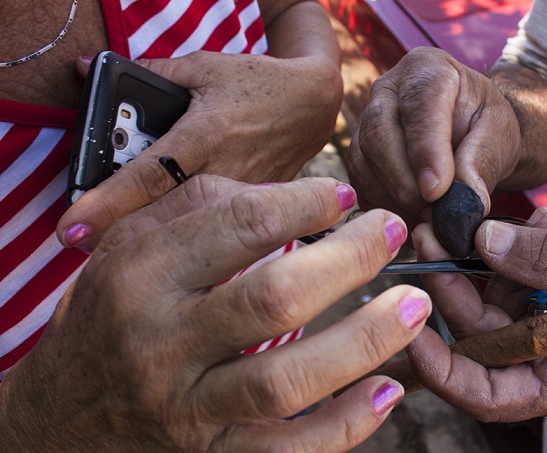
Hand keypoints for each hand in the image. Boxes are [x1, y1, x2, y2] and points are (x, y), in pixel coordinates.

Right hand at [2, 176, 430, 451]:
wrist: (54, 422)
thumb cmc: (105, 319)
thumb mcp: (127, 249)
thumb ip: (197, 210)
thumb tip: (290, 195)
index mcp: (141, 274)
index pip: (238, 225)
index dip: (305, 204)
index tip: (344, 196)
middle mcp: (161, 342)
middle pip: (274, 298)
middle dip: (350, 262)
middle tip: (393, 234)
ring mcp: (186, 410)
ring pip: (287, 380)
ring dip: (364, 341)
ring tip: (415, 307)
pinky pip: (286, 452)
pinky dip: (345, 426)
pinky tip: (387, 391)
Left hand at [57, 50, 341, 248]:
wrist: (311, 106)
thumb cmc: (257, 83)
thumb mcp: (205, 68)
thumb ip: (152, 73)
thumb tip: (93, 70)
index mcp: (203, 134)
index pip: (146, 175)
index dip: (107, 203)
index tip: (71, 229)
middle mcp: (220, 169)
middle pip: (162, 212)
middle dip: (120, 230)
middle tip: (80, 244)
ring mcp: (238, 193)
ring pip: (187, 224)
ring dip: (151, 232)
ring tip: (117, 244)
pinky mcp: (253, 205)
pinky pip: (213, 223)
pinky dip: (185, 227)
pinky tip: (170, 236)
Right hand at [346, 47, 520, 229]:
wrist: (467, 133)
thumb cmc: (484, 125)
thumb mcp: (499, 134)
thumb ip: (482, 160)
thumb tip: (465, 201)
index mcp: (426, 69)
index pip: (419, 103)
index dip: (425, 149)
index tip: (437, 190)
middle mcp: (386, 90)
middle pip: (379, 133)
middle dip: (405, 181)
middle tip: (434, 215)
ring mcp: (365, 122)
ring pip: (364, 163)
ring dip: (394, 199)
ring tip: (429, 221)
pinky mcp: (358, 156)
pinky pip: (360, 185)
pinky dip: (384, 208)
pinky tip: (412, 219)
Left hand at [408, 208, 546, 420]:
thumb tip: (481, 239)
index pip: (488, 395)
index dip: (444, 371)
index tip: (413, 332)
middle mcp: (539, 364)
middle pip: (476, 335)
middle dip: (449, 286)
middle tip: (428, 235)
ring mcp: (536, 334)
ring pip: (486, 303)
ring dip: (477, 258)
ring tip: (472, 218)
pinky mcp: (539, 306)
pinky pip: (512, 281)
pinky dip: (516, 250)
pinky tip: (532, 221)